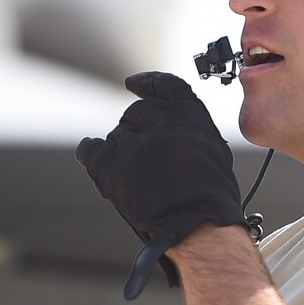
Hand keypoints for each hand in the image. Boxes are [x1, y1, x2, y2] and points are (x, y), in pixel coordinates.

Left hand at [76, 72, 249, 298]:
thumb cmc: (212, 197)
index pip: (162, 86)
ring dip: (123, 149)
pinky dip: (90, 151)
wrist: (196, 222)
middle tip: (143, 151)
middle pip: (137, 113)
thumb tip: (176, 137)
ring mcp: (131, 141)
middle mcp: (158, 120)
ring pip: (118, 135)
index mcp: (188, 113)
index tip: (134, 83)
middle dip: (138, 128)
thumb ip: (191, 135)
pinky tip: (92, 154)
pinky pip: (90, 149)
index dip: (146, 83)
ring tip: (134, 173)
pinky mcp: (109, 164)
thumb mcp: (213, 152)